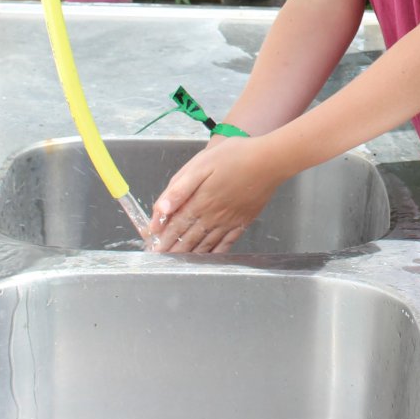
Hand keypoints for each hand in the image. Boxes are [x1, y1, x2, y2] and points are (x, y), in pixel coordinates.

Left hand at [149, 137, 283, 253]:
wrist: (269, 160)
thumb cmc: (233, 156)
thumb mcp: (201, 164)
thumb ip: (179, 188)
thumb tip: (159, 210)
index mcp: (199, 202)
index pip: (175, 224)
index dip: (161, 235)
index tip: (150, 244)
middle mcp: (212, 216)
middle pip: (188, 237)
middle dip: (172, 248)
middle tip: (160, 258)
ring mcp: (228, 221)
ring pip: (205, 243)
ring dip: (190, 254)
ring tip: (178, 262)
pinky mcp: (243, 221)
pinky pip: (227, 243)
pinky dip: (215, 252)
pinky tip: (209, 256)